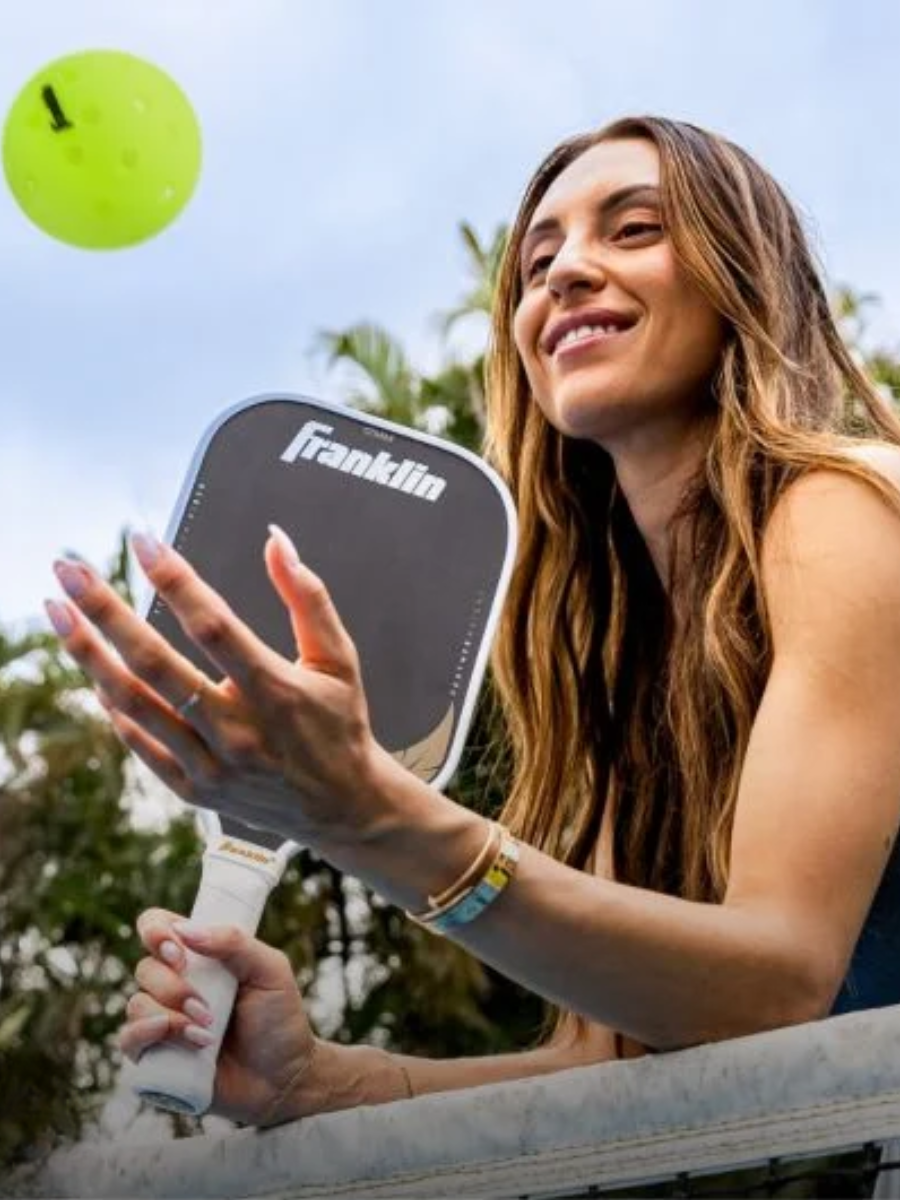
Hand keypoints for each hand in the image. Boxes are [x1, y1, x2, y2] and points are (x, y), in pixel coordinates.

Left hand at [45, 526, 387, 846]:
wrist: (343, 808)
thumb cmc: (339, 723)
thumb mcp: (338, 657)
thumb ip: (307, 596)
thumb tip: (276, 540)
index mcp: (276, 691)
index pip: (213, 626)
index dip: (175, 580)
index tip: (143, 542)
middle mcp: (238, 731)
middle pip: (155, 665)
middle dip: (105, 612)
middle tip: (69, 572)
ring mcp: (211, 765)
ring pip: (134, 705)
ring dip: (90, 656)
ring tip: (58, 614)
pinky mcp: (194, 790)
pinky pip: (140, 744)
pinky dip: (114, 707)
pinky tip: (95, 671)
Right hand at [122, 909, 319, 1125]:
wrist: (282, 1078)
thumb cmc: (279, 1019)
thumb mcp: (269, 970)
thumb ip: (234, 942)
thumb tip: (185, 930)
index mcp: (200, 955)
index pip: (157, 926)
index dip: (156, 931)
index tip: (178, 953)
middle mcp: (176, 983)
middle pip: (146, 968)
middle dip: (174, 987)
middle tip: (205, 1008)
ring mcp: (164, 1019)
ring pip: (137, 1003)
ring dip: (171, 1017)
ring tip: (207, 1034)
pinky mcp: (156, 1055)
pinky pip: (128, 1039)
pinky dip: (149, 1036)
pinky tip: (184, 1043)